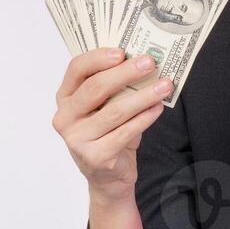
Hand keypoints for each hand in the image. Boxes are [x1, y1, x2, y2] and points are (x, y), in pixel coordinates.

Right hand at [53, 47, 172, 203]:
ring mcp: (77, 139)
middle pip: (95, 88)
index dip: (99, 58)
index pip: (76, 69)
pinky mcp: (95, 157)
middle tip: (149, 63)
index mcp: (65, 98)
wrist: (108, 177)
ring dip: (143, 96)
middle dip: (126, 73)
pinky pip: (125, 132)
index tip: (123, 52)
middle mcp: (65, 118)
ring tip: (164, 85)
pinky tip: (157, 108)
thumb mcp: (105, 107)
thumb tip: (142, 61)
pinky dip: (145, 118)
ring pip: (115, 111)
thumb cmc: (108, 134)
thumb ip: (114, 87)